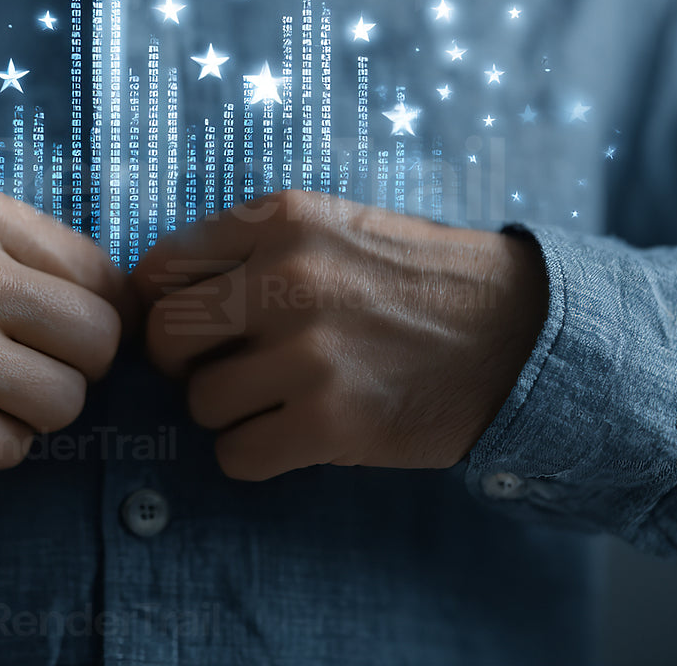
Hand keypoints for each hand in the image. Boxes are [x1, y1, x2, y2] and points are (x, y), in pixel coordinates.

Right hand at [0, 181, 130, 468]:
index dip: (101, 310)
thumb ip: (13, 242)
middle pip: (97, 341)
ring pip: (65, 401)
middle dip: (82, 362)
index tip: (76, 327)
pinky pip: (11, 447)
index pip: (100, 274)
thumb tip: (105, 295)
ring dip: (40, 407)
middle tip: (42, 363)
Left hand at [132, 190, 546, 479]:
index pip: (160, 269)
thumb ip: (251, 250)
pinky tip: (296, 435)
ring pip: (199, 403)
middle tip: (225, 370)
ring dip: (228, 413)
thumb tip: (158, 299)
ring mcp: (309, 352)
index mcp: (281, 220)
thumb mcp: (332, 227)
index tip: (192, 328)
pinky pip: (236, 456)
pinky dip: (255, 455)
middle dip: (182, 364)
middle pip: (165, 336)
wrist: (519, 333)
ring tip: (279, 400)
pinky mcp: (331, 422)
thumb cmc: (415, 282)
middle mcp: (286, 278)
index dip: (164, 307)